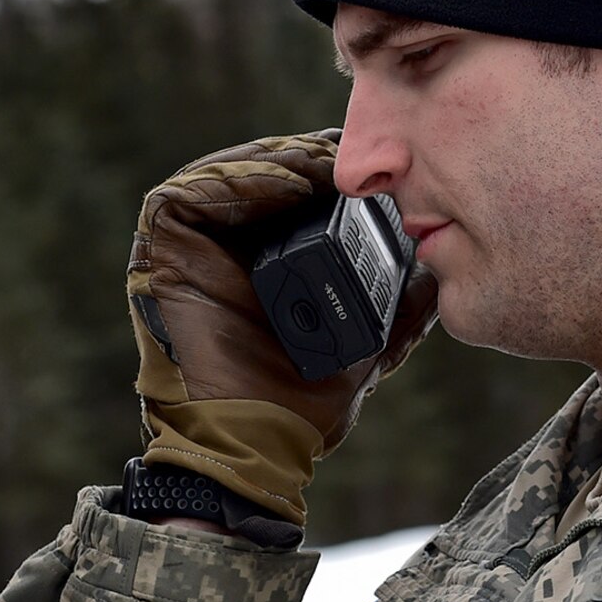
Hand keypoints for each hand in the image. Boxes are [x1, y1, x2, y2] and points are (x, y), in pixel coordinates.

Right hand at [128, 130, 437, 526]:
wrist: (253, 447)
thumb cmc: (299, 409)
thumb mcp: (366, 346)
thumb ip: (399, 311)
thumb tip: (439, 272)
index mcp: (263, 265)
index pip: (297, 198)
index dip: (336, 177)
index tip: (384, 171)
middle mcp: (222, 249)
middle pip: (266, 177)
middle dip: (313, 160)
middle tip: (362, 154)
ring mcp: (188, 246)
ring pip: (234, 173)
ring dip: (284, 159)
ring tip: (331, 159)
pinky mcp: (162, 245)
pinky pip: (197, 189)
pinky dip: (245, 176)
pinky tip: (291, 177)